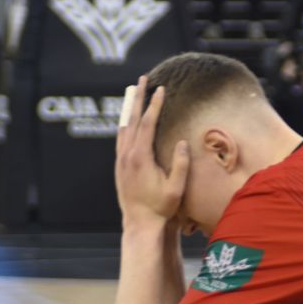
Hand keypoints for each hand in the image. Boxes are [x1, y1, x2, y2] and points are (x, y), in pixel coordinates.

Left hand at [115, 76, 186, 229]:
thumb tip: (182, 142)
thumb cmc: (161, 208)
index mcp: (141, 157)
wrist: (139, 224)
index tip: (161, 89)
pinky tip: (128, 121)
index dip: (155, 105)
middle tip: (141, 79)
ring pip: (124, 127)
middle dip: (137, 97)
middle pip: (132, 119)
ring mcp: (121, 160)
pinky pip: (121, 138)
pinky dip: (126, 124)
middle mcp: (127, 155)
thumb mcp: (176, 188)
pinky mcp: (119, 166)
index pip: (148, 123)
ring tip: (133, 93)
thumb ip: (181, 164)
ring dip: (130, 109)